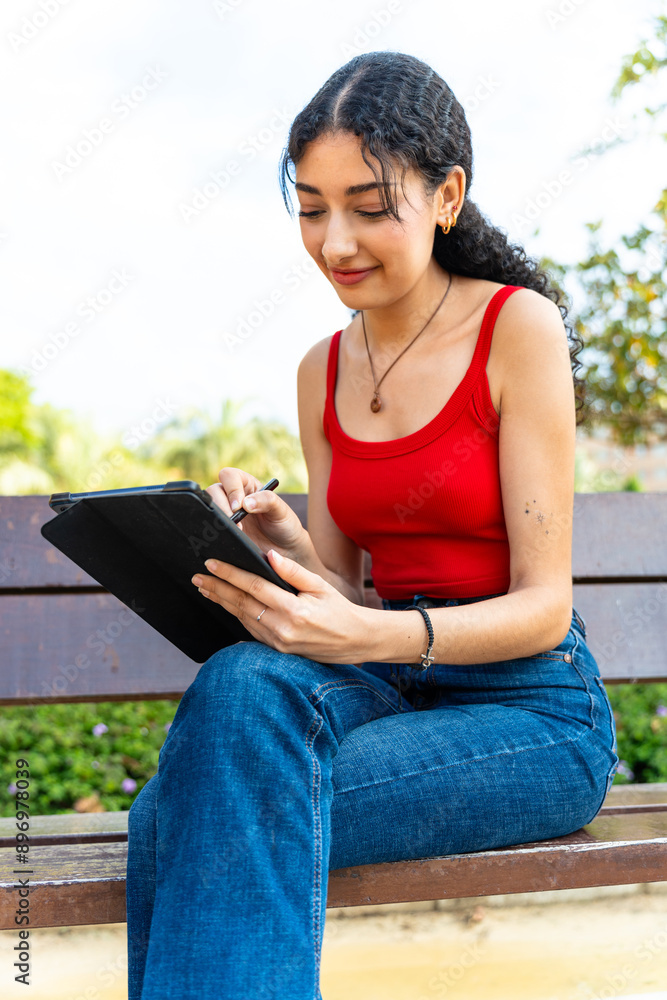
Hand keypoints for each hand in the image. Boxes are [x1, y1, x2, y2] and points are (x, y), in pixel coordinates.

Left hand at [191, 548, 370, 663]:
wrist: (355, 641)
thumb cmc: (339, 610)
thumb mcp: (320, 585)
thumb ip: (293, 571)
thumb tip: (268, 555)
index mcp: (294, 609)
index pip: (254, 587)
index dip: (230, 574)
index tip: (212, 564)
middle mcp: (283, 628)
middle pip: (241, 604)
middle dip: (217, 588)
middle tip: (198, 577)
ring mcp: (278, 643)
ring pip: (242, 619)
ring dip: (222, 602)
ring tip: (206, 589)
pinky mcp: (277, 650)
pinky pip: (251, 631)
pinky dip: (236, 616)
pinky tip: (226, 606)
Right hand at [205, 467, 307, 561]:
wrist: (285, 550)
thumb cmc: (284, 525)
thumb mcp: (281, 510)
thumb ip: (267, 501)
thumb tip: (246, 503)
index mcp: (247, 485)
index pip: (229, 476)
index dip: (231, 489)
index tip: (239, 506)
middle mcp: (233, 497)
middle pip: (213, 491)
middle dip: (222, 507)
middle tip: (236, 524)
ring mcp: (226, 514)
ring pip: (209, 509)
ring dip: (218, 520)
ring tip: (237, 532)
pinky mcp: (223, 531)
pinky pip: (210, 527)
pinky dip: (215, 532)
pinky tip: (228, 539)